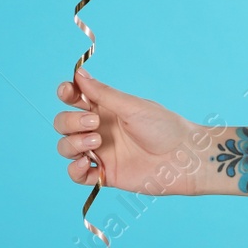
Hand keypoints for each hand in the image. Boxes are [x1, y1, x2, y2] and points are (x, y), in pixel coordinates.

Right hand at [54, 68, 213, 195]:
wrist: (184, 159)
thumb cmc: (164, 127)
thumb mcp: (132, 106)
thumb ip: (102, 93)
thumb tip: (78, 73)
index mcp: (103, 108)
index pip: (73, 98)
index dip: (65, 93)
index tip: (68, 92)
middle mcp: (97, 129)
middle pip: (63, 123)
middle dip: (71, 121)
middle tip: (94, 123)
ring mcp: (99, 152)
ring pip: (66, 147)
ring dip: (72, 143)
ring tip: (96, 143)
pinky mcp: (105, 174)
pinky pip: (76, 174)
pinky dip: (75, 169)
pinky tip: (87, 163)